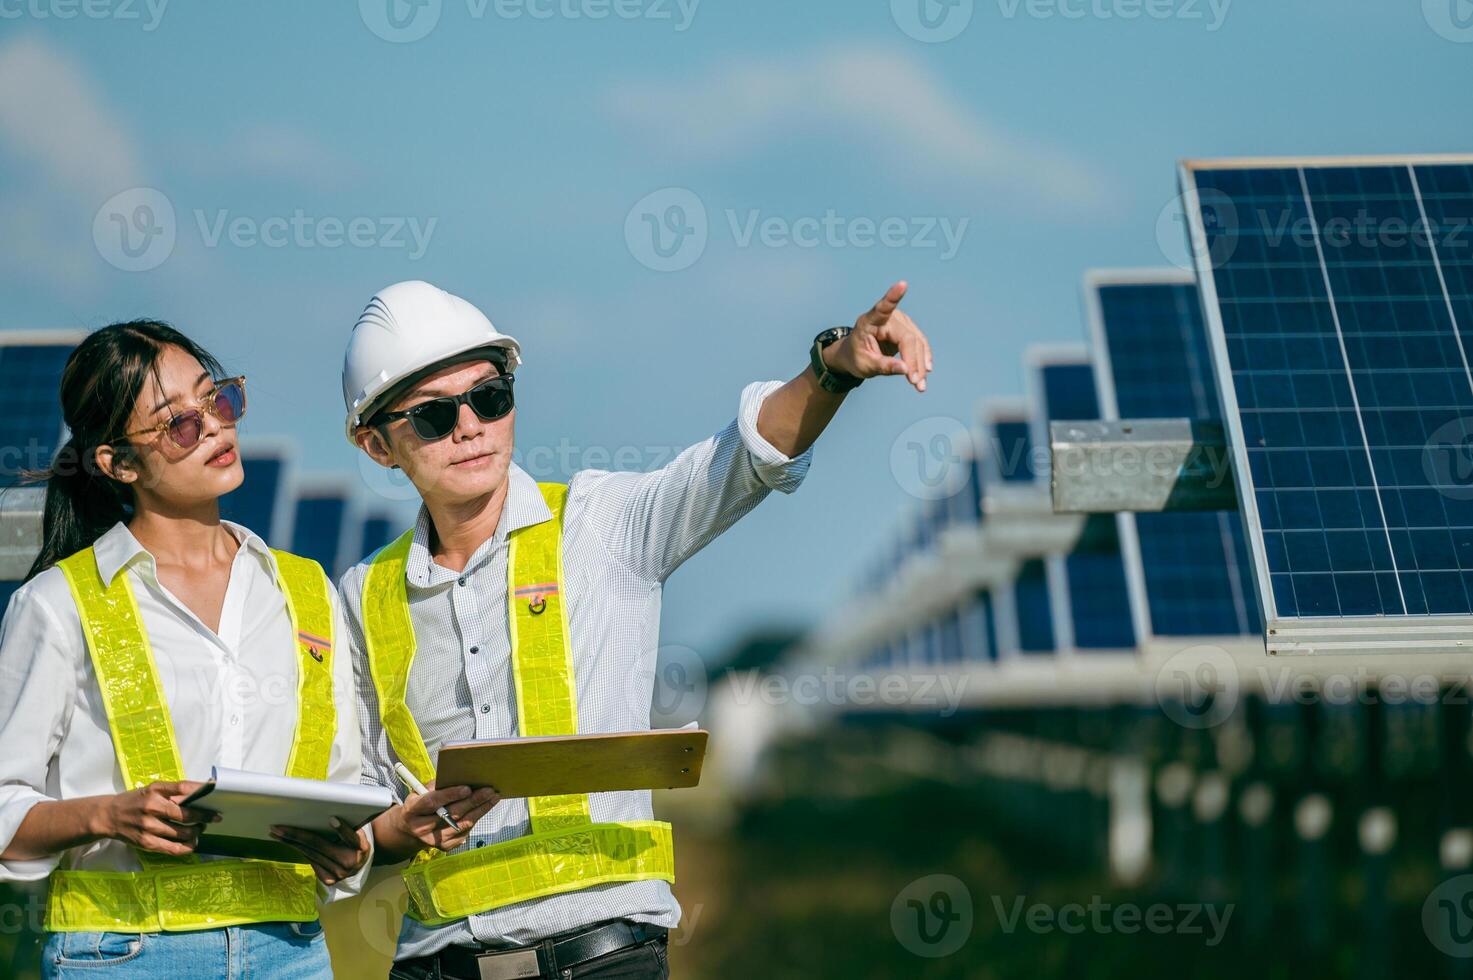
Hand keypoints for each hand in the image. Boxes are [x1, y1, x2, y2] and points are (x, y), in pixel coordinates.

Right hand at [95, 781, 217, 856]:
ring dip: (196, 831)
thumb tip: (201, 793)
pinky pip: (172, 848)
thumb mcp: (152, 790)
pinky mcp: (145, 842)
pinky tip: (192, 843)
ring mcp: (148, 826)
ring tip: (200, 829)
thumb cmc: (135, 801)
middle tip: (214, 817)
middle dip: (204, 817)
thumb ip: (173, 792)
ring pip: (181, 832)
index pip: (183, 788)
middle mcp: (151, 807)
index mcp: (154, 790)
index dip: (202, 790)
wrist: (107, 816)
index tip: (217, 793)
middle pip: (185, 814)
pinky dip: (186, 847)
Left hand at [272, 818, 371, 886]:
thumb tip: (329, 818)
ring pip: (310, 854)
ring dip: (291, 843)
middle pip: (319, 845)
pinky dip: (300, 851)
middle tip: (278, 827)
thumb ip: (348, 827)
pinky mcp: (328, 880)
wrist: (360, 864)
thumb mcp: (358, 833)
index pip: (351, 837)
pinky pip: (311, 861)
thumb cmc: (356, 842)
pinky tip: (289, 842)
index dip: (342, 829)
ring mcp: (338, 873)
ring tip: (277, 834)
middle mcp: (349, 862)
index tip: (332, 820)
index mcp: (361, 847)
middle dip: (296, 835)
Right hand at [386, 782, 500, 853]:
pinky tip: (484, 808)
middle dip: (473, 801)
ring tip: (493, 797)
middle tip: (489, 790)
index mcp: (412, 810)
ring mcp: (433, 840)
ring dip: (481, 810)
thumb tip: (459, 777)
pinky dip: (476, 819)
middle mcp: (421, 827)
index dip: (450, 795)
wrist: (411, 829)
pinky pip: (465, 832)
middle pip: (452, 814)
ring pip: (462, 824)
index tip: (467, 788)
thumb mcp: (420, 791)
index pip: (432, 802)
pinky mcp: (444, 847)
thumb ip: (436, 785)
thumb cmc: (420, 805)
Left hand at [824, 281, 932, 391]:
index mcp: (868, 322)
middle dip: (914, 362)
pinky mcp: (908, 330)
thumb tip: (906, 370)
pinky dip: (923, 360)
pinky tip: (925, 372)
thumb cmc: (855, 357)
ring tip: (920, 385)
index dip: (893, 297)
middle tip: (916, 384)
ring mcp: (900, 322)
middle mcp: (887, 318)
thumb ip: (883, 366)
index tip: (902, 285)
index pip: (882, 308)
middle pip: (908, 338)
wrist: (854, 354)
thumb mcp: (864, 365)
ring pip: (918, 342)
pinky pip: (920, 345)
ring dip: (921, 364)